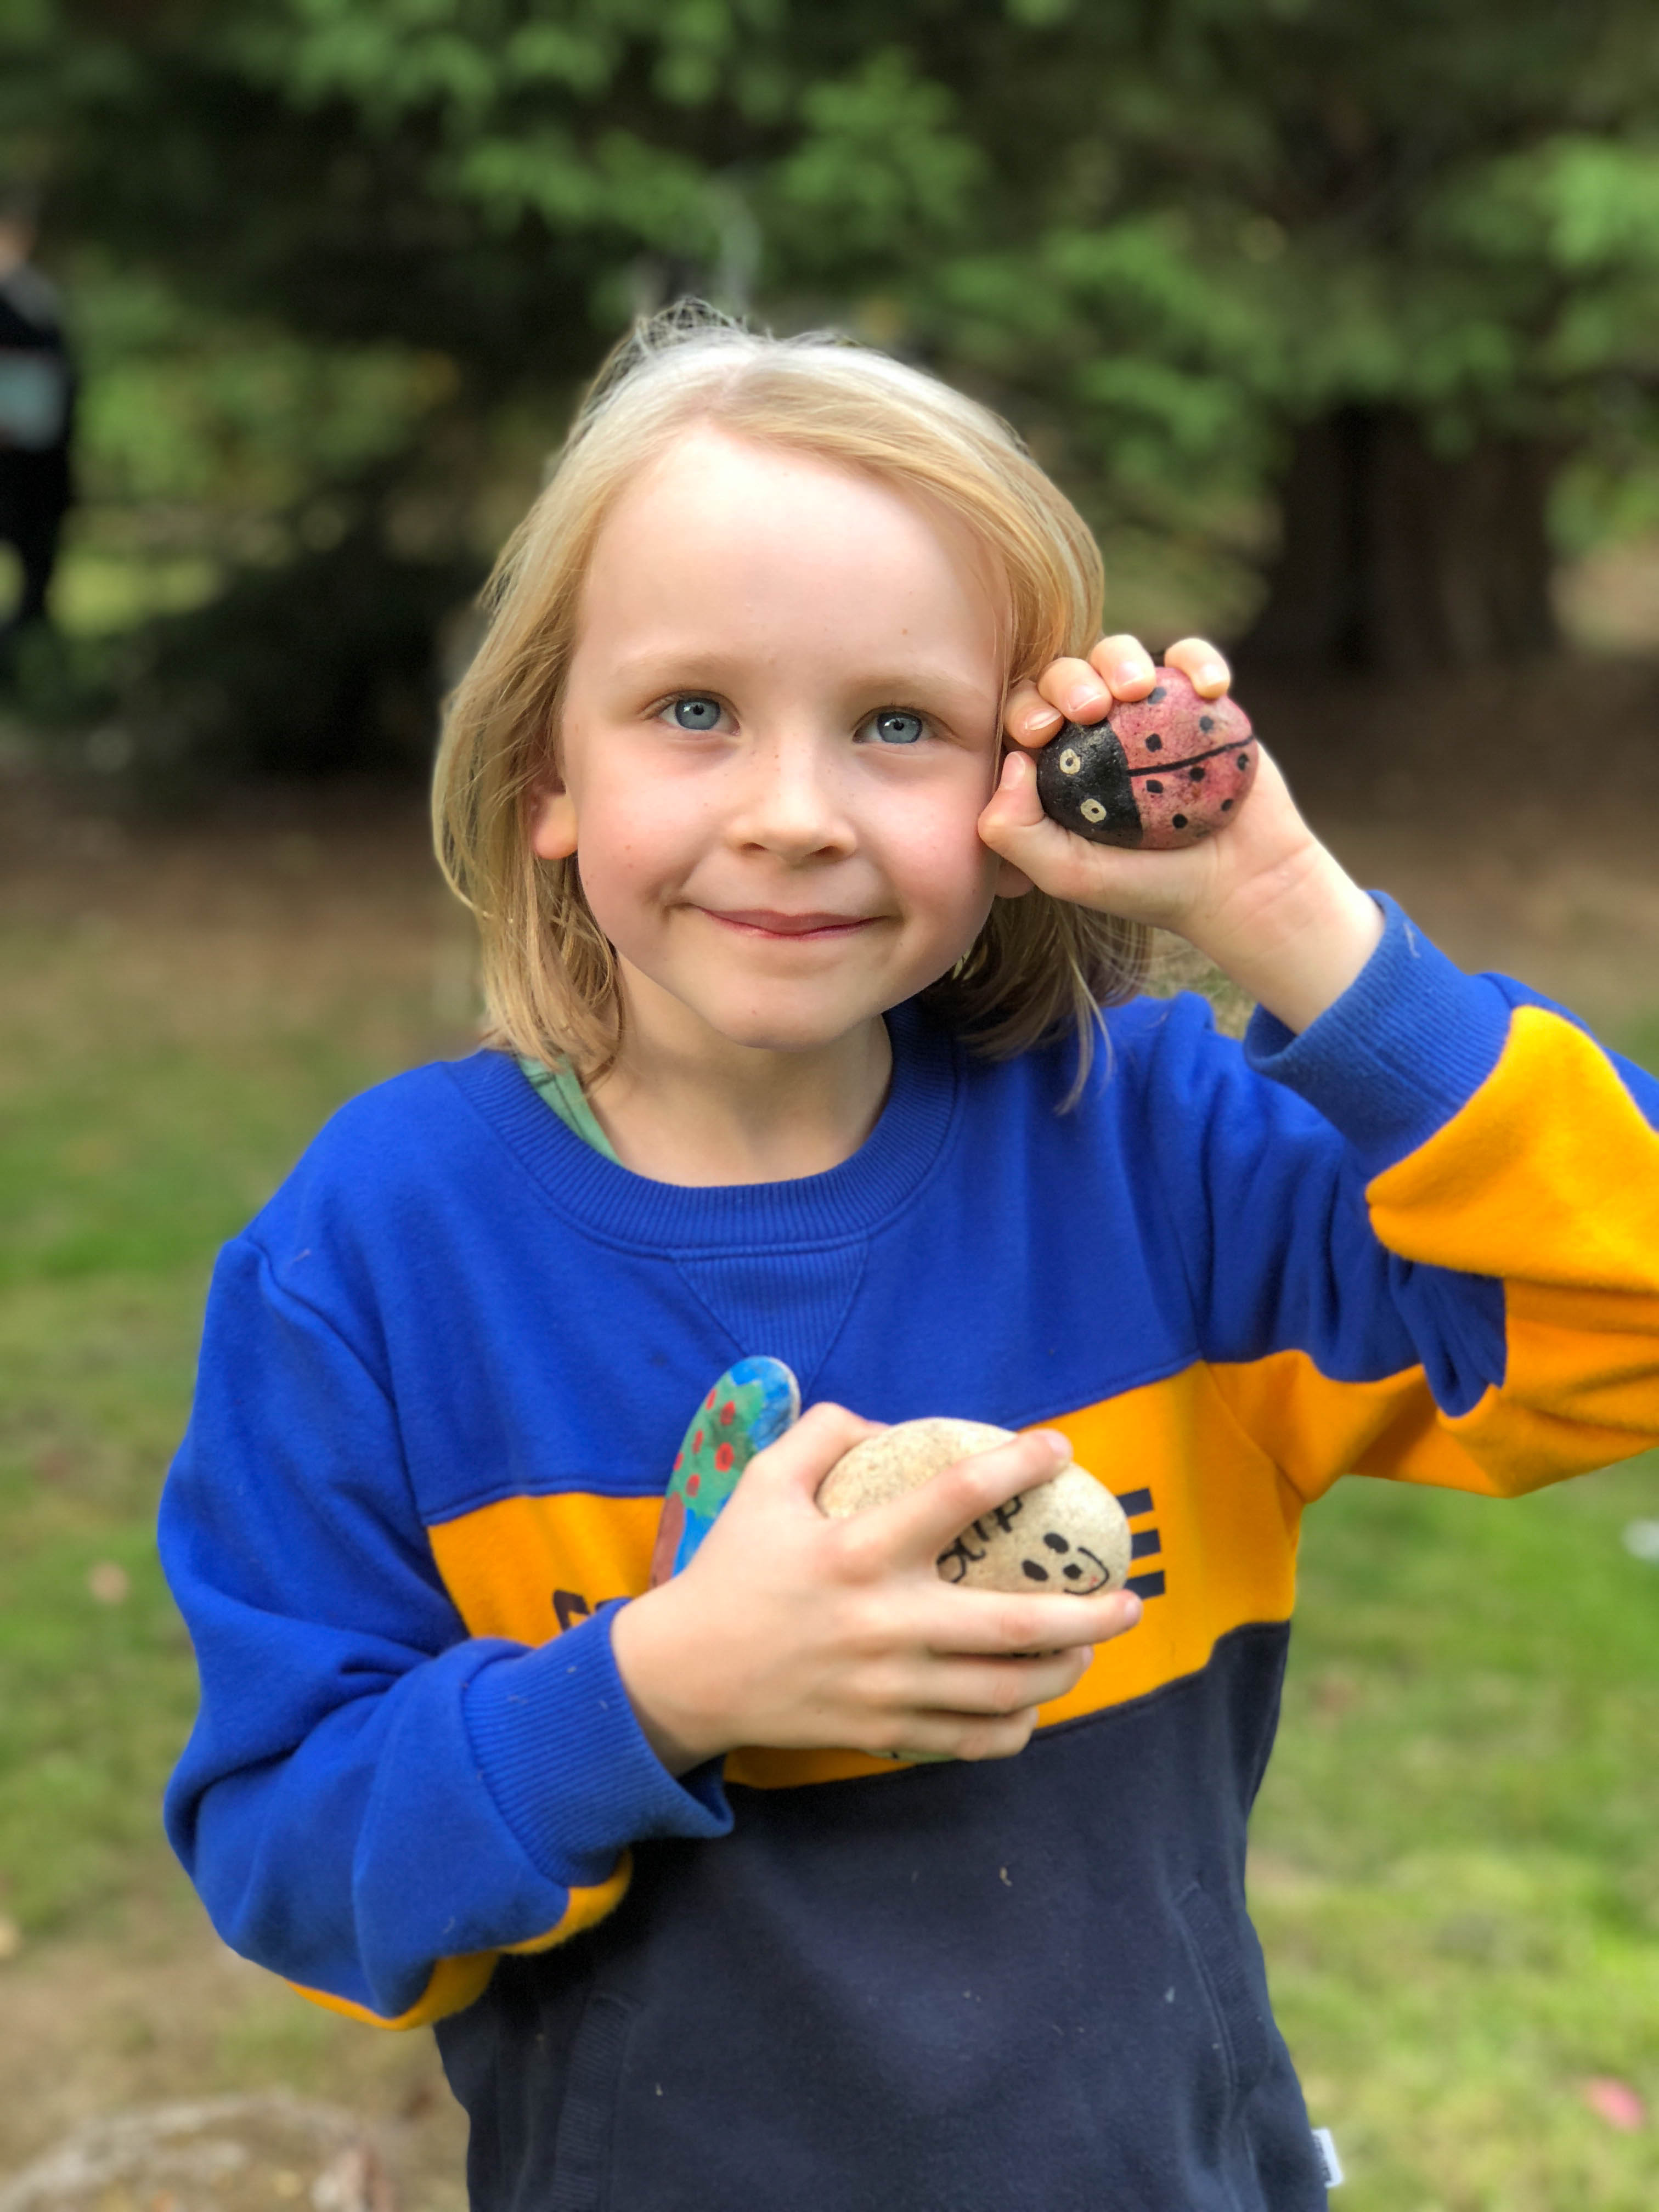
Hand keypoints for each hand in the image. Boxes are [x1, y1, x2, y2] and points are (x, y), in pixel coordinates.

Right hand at [610, 1403, 1142, 1773]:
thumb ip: (822, 1434)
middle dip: (1088, 1614)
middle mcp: (885, 1622)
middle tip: (1129, 1598)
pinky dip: (1016, 1725)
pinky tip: (1035, 1702)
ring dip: (1065, 1670)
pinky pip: (971, 1740)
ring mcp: (889, 1686)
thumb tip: (888, 1425)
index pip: (957, 1497)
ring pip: (1005, 1690)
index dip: (1018, 1466)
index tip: (1060, 1448)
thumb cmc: (731, 1569)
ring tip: (1091, 1647)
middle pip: (1014, 1625)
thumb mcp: (762, 1483)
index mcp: (859, 1550)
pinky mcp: (883, 1732)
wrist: (686, 1674)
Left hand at [979, 634, 1382, 1033]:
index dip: (1024, 710)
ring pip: (1118, 654)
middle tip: (1091, 708)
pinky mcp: (1197, 700)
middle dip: (1068, 680)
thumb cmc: (1146, 884)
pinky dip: (1198, 661)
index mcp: (1054, 765)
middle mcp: (1093, 731)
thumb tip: (1014, 760)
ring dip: (1121, 660)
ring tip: (1138, 689)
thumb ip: (1018, 832)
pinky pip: (1190, 658)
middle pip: (1065, 675)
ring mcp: (1146, 710)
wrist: (1239, 883)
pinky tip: (1210, 689)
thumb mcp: (1070, 873)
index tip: (1042, 732)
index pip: (1023, 717)